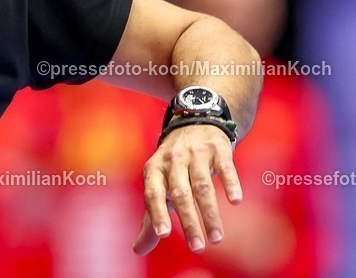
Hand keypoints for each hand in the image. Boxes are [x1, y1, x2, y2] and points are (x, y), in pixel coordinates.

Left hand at [133, 124, 242, 254]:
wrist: (194, 124)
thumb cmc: (173, 165)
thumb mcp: (159, 184)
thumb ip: (151, 216)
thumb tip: (138, 249)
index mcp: (154, 169)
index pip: (153, 193)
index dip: (156, 213)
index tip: (162, 235)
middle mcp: (173, 160)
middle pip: (180, 193)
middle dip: (189, 221)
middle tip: (197, 247)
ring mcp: (196, 154)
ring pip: (202, 185)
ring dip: (210, 213)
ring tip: (217, 238)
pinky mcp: (218, 149)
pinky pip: (225, 168)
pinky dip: (230, 183)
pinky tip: (235, 201)